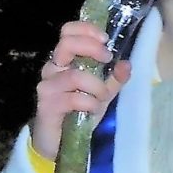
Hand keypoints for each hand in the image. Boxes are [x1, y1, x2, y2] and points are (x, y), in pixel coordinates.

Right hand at [32, 20, 130, 159]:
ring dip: (96, 87)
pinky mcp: (46, 105)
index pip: (68, 31)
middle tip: (107, 59)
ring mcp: (47, 86)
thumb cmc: (80, 110)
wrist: (60, 142)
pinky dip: (90, 103)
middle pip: (66, 44)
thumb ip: (115, 78)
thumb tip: (127, 64)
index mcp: (66, 59)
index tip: (105, 39)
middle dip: (91, 48)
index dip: (86, 29)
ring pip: (75, 76)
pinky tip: (92, 109)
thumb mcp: (103, 92)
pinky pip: (73, 98)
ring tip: (101, 97)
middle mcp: (53, 68)